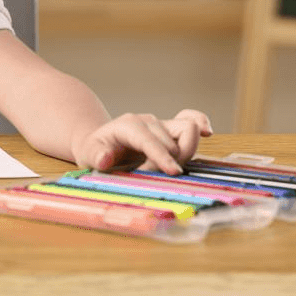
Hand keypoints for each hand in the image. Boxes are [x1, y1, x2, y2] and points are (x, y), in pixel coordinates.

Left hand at [71, 109, 211, 174]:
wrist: (99, 144)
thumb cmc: (94, 151)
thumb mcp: (88, 155)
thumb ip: (96, 156)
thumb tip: (105, 159)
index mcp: (127, 126)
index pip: (149, 139)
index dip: (162, 155)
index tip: (173, 172)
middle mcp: (147, 121)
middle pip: (172, 139)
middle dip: (168, 162)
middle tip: (151, 176)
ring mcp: (160, 124)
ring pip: (187, 131)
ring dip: (184, 154)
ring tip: (166, 168)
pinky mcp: (170, 130)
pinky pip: (191, 119)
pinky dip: (201, 123)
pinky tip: (208, 132)